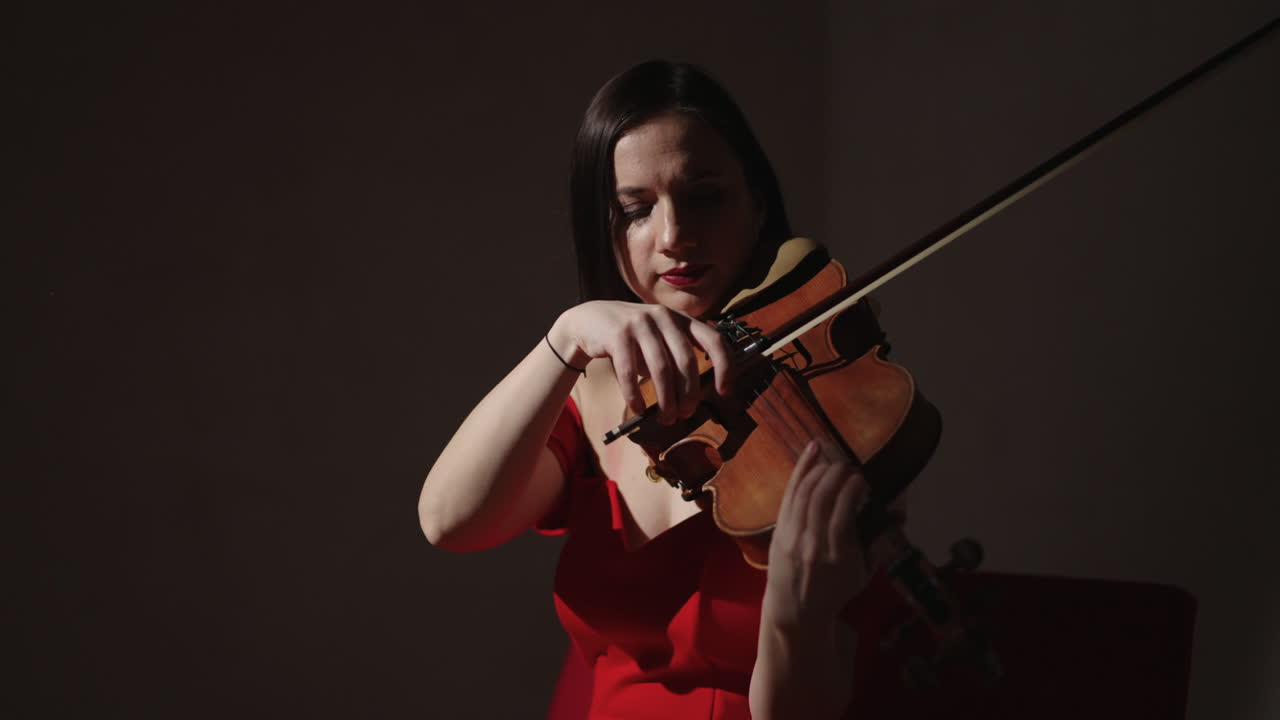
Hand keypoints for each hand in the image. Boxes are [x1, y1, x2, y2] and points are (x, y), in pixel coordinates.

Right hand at [550, 300, 733, 423]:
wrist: (589, 320)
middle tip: (685, 414)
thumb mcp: (660, 340)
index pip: (714, 339)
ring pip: (661, 369)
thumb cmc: (632, 338)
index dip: (725, 366)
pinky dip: (635, 396)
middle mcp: (665, 317)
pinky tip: (638, 409)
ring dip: (665, 400)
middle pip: (687, 361)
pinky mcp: (617, 334)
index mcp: (681, 320)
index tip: (724, 391)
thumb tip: (694, 396)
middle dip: (689, 394)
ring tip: (665, 418)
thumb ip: (677, 358)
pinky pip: (630, 373)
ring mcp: (641, 324)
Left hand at [763, 441, 870, 629]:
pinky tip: (811, 452)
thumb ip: (875, 544)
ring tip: (834, 462)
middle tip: (848, 466)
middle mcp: (812, 546)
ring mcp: (792, 538)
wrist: (796, 610)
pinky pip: (789, 494)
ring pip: (803, 494)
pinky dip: (800, 470)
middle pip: (821, 499)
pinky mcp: (779, 531)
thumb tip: (894, 513)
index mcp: (837, 557)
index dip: (852, 490)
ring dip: (820, 471)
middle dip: (835, 475)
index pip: (843, 515)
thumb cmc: (835, 591)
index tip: (862, 479)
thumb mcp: (862, 575)